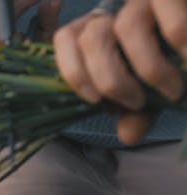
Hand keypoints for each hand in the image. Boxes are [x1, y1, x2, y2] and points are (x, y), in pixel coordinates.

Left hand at [53, 0, 186, 144]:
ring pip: (128, 27)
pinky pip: (169, 14)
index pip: (65, 39)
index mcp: (94, 30)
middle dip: (111, 81)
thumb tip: (128, 135)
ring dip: (148, 68)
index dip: (72, 71)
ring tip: (170, 92)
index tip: (94, 101)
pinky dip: (179, 40)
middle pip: (91, 40)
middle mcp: (113, 10)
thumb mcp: (146, 91)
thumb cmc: (166, 63)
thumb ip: (135, 111)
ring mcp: (140, 0)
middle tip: (137, 103)